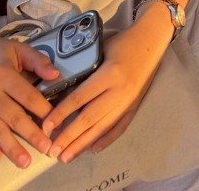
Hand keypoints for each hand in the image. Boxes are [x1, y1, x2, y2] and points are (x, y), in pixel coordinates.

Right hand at [0, 32, 59, 167]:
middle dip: (32, 134)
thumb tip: (56, 76)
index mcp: (3, 74)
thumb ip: (38, 61)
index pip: (27, 96)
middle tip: (47, 149)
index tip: (55, 123)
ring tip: (26, 161)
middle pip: (13, 117)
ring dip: (11, 148)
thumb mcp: (18, 48)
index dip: (42, 110)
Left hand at [41, 20, 165, 161]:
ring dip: (83, 144)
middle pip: (89, 118)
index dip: (61, 114)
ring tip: (66, 157)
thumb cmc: (123, 42)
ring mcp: (128, 102)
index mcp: (108, 74)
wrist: (152, 41)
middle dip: (69, 137)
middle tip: (52, 152)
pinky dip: (107, 140)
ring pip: (102, 127)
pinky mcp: (135, 106)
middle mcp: (119, 91)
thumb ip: (84, 69)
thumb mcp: (100, 49)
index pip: (80, 98)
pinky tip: (93, 150)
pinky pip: (120, 127)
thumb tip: (61, 88)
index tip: (46, 127)